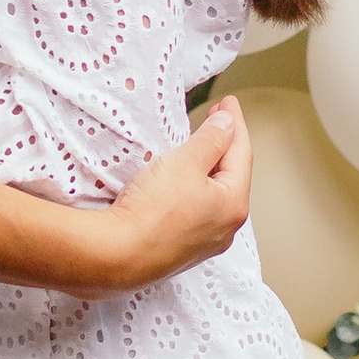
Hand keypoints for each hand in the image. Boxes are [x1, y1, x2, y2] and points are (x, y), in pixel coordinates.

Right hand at [97, 96, 252, 290]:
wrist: (117, 255)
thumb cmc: (152, 210)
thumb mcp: (185, 162)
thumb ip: (211, 139)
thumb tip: (228, 124)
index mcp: (234, 205)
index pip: (241, 153)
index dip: (234, 123)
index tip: (228, 103)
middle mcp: (225, 228)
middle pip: (231, 176)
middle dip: (224, 145)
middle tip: (216, 119)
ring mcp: (203, 243)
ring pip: (213, 195)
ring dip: (208, 168)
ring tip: (200, 146)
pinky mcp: (180, 250)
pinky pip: (195, 211)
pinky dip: (194, 189)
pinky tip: (181, 182)